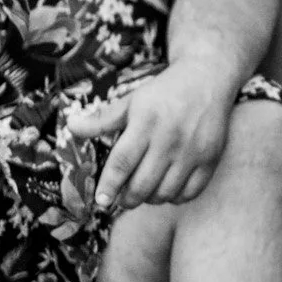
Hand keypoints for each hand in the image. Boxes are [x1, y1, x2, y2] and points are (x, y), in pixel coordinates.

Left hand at [65, 60, 231, 210]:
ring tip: (144, 192)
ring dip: (150, 199)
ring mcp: (192, 152)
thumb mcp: (131, 101)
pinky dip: (175, 197)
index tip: (101, 201)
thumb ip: (102, 120)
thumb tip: (70, 127)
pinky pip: (190, 193)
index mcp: (146, 123)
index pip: (122, 162)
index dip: (109, 185)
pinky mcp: (210, 159)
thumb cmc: (164, 92)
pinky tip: (167, 189)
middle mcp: (169, 139)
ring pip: (165, 193)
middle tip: (121, 199)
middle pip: (142, 184)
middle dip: (126, 199)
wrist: (208, 80)